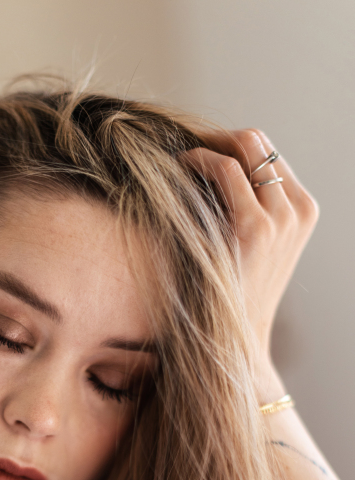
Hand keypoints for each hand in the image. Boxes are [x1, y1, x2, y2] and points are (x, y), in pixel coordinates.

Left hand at [182, 130, 318, 396]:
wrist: (234, 342)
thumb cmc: (231, 295)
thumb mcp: (247, 245)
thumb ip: (243, 206)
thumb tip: (209, 167)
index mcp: (302, 211)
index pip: (267, 154)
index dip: (228, 145)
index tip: (196, 153)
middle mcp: (298, 210)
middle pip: (258, 141)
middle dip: (217, 138)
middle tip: (182, 150)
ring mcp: (280, 218)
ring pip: (245, 146)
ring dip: (205, 147)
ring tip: (178, 161)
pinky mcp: (254, 228)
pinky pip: (225, 169)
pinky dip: (199, 161)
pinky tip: (179, 170)